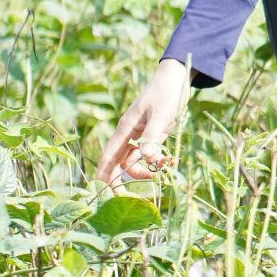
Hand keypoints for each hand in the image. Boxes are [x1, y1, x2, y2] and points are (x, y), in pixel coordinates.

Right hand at [100, 58, 191, 186]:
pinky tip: (170, 160)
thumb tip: (146, 158)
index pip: (109, 156)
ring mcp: (139, 136)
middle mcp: (128, 135)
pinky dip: (157, 161)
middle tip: (130, 197)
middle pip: (118, 163)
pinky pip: (147, 155)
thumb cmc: (165, 94)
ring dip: (146, 169)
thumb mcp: (161, 115)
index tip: (102, 191)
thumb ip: (153, 136)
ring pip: (134, 161)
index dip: (104, 174)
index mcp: (125, 129)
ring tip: (166, 168)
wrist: (174, 79)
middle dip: (122, 179)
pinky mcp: (150, 136)